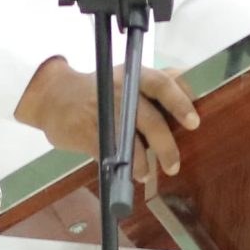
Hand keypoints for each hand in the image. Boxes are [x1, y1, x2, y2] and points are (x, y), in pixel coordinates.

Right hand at [14, 57, 199, 189]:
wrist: (55, 97)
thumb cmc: (101, 89)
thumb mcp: (127, 78)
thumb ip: (156, 87)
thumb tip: (191, 94)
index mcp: (134, 76)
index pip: (162, 84)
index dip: (180, 102)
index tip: (194, 122)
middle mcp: (121, 91)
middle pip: (149, 119)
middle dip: (165, 145)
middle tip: (174, 164)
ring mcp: (104, 111)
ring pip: (130, 140)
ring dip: (142, 162)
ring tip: (148, 174)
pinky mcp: (88, 131)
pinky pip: (112, 152)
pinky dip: (124, 167)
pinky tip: (131, 174)